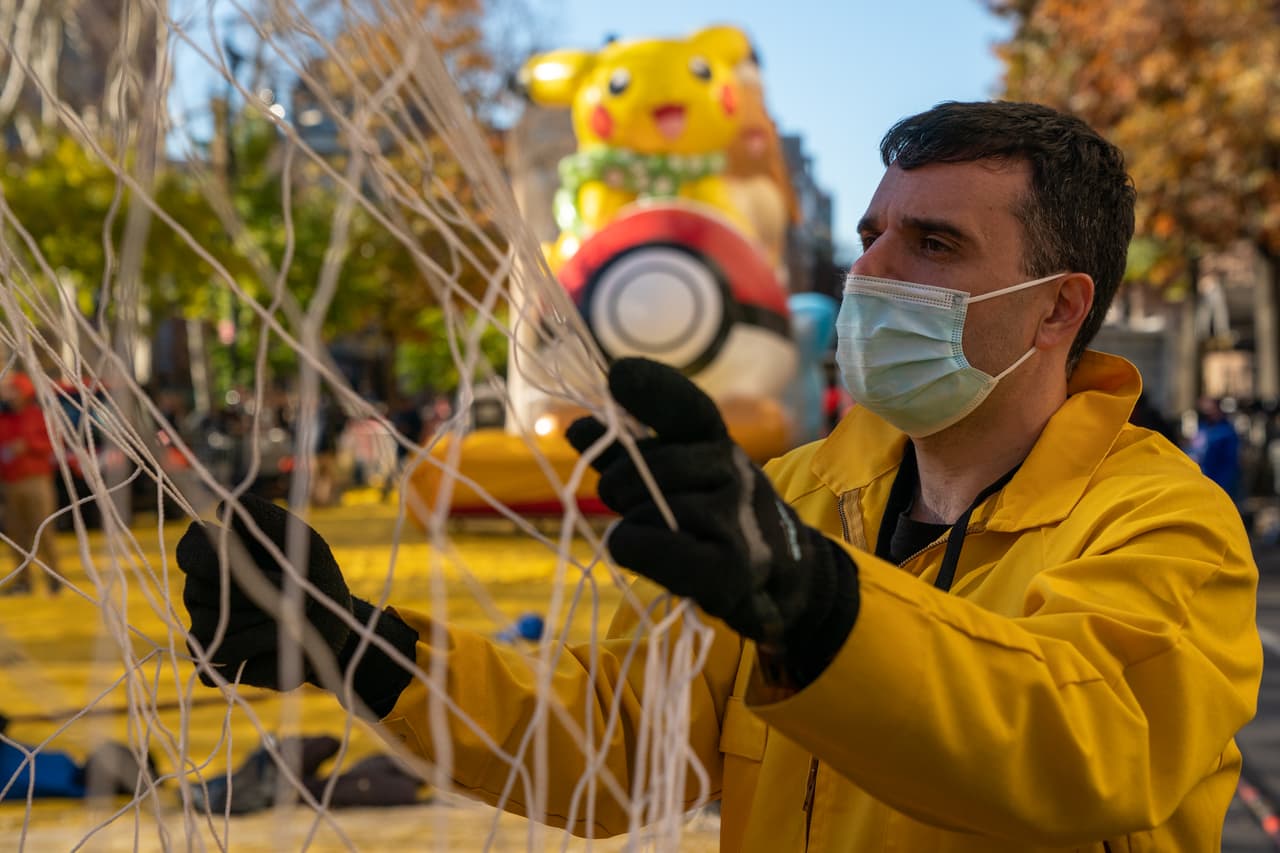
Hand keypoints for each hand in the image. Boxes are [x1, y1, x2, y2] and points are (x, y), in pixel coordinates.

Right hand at [176, 494, 415, 714]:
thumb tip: (224, 507)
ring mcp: (203, 630)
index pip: (190, 551)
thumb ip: (265, 519)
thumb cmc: (314, 573)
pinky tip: (281, 642)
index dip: (217, 558)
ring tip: (293, 616)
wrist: (335, 623)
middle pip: (203, 590)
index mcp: (211, 556)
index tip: (251, 559)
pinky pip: (219, 660)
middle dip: (256, 590)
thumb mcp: (299, 540)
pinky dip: (259, 649)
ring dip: (264, 621)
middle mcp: (198, 591)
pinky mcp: (214, 666)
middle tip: (292, 591)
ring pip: (214, 627)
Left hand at [566, 358, 858, 685]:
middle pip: (653, 465)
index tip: (617, 376)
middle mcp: (734, 471)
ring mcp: (736, 518)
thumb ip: (627, 454)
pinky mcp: (730, 566)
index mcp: (718, 442)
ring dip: (632, 521)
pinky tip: (626, 545)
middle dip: (618, 482)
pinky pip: (660, 549)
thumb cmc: (715, 518)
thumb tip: (574, 428)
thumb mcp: (677, 476)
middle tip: (616, 498)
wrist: (781, 574)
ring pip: (652, 509)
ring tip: (643, 532)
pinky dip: (632, 546)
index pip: (689, 408)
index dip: (653, 389)